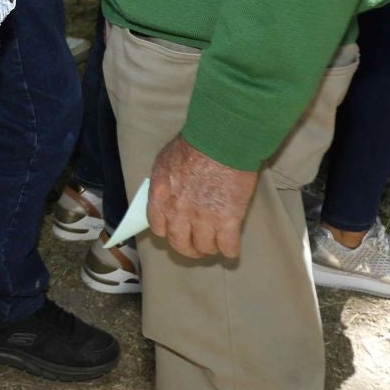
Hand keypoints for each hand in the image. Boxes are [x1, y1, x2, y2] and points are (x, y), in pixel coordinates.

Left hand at [146, 133, 256, 259]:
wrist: (222, 140)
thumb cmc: (195, 144)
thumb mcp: (165, 161)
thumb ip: (163, 184)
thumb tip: (165, 197)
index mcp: (160, 196)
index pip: (157, 228)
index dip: (168, 232)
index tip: (175, 231)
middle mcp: (178, 211)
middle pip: (179, 244)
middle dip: (188, 248)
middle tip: (196, 247)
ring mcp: (203, 218)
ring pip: (204, 248)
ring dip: (210, 248)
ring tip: (216, 243)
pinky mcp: (228, 220)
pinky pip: (228, 247)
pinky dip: (230, 250)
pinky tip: (231, 246)